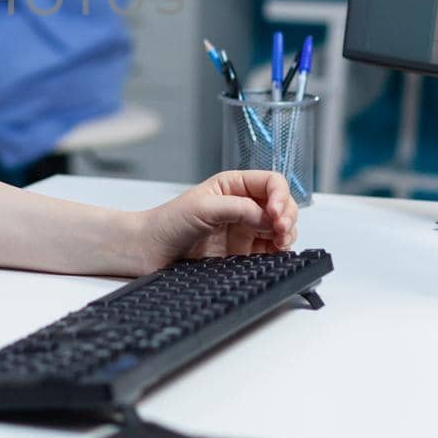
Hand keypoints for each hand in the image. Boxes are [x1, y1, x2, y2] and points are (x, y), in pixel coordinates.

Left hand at [132, 170, 298, 273]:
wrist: (149, 251)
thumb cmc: (167, 222)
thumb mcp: (203, 208)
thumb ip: (238, 209)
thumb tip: (268, 216)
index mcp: (233, 185)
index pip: (271, 183)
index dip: (280, 196)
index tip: (276, 213)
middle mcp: (243, 205)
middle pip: (282, 205)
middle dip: (287, 216)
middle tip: (280, 230)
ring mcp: (244, 230)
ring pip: (281, 229)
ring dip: (287, 234)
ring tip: (280, 243)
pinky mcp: (243, 253)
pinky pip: (271, 251)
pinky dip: (279, 252)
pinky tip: (276, 254)